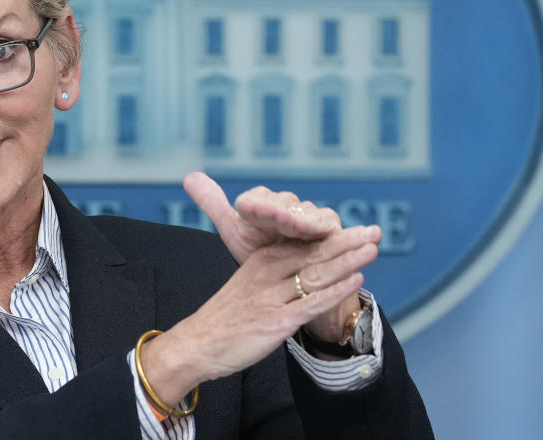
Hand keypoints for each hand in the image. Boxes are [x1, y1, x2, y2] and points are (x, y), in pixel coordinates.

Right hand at [142, 226, 377, 403]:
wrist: (198, 342)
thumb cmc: (226, 316)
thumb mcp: (247, 284)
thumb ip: (274, 273)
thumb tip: (303, 267)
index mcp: (260, 261)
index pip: (303, 245)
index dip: (334, 236)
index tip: (360, 229)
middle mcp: (266, 274)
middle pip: (313, 254)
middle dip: (346, 242)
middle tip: (374, 231)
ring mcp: (271, 297)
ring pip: (315, 275)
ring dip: (346, 261)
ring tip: (372, 248)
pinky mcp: (274, 321)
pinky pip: (310, 303)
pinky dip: (334, 291)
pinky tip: (355, 280)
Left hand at [183, 172, 340, 264]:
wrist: (294, 276)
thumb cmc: (263, 252)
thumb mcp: (236, 231)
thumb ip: (214, 204)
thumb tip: (190, 176)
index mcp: (262, 204)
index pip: (254, 202)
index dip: (252, 206)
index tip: (245, 207)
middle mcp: (287, 205)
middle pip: (283, 205)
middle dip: (278, 211)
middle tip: (276, 217)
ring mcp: (311, 216)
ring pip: (308, 215)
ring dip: (306, 221)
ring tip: (300, 226)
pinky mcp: (332, 229)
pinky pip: (330, 228)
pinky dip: (329, 231)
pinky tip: (329, 233)